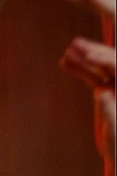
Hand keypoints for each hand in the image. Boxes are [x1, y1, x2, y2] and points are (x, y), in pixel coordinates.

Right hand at [60, 36, 115, 160]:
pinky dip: (79, 69)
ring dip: (84, 57)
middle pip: (111, 62)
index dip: (106, 58)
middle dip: (95, 51)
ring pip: (100, 67)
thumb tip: (101, 91)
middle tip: (76, 44)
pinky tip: (64, 62)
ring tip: (69, 48)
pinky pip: (91, 76)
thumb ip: (110, 111)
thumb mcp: (115, 131)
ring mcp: (116, 88)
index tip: (88, 55)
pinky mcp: (105, 92)